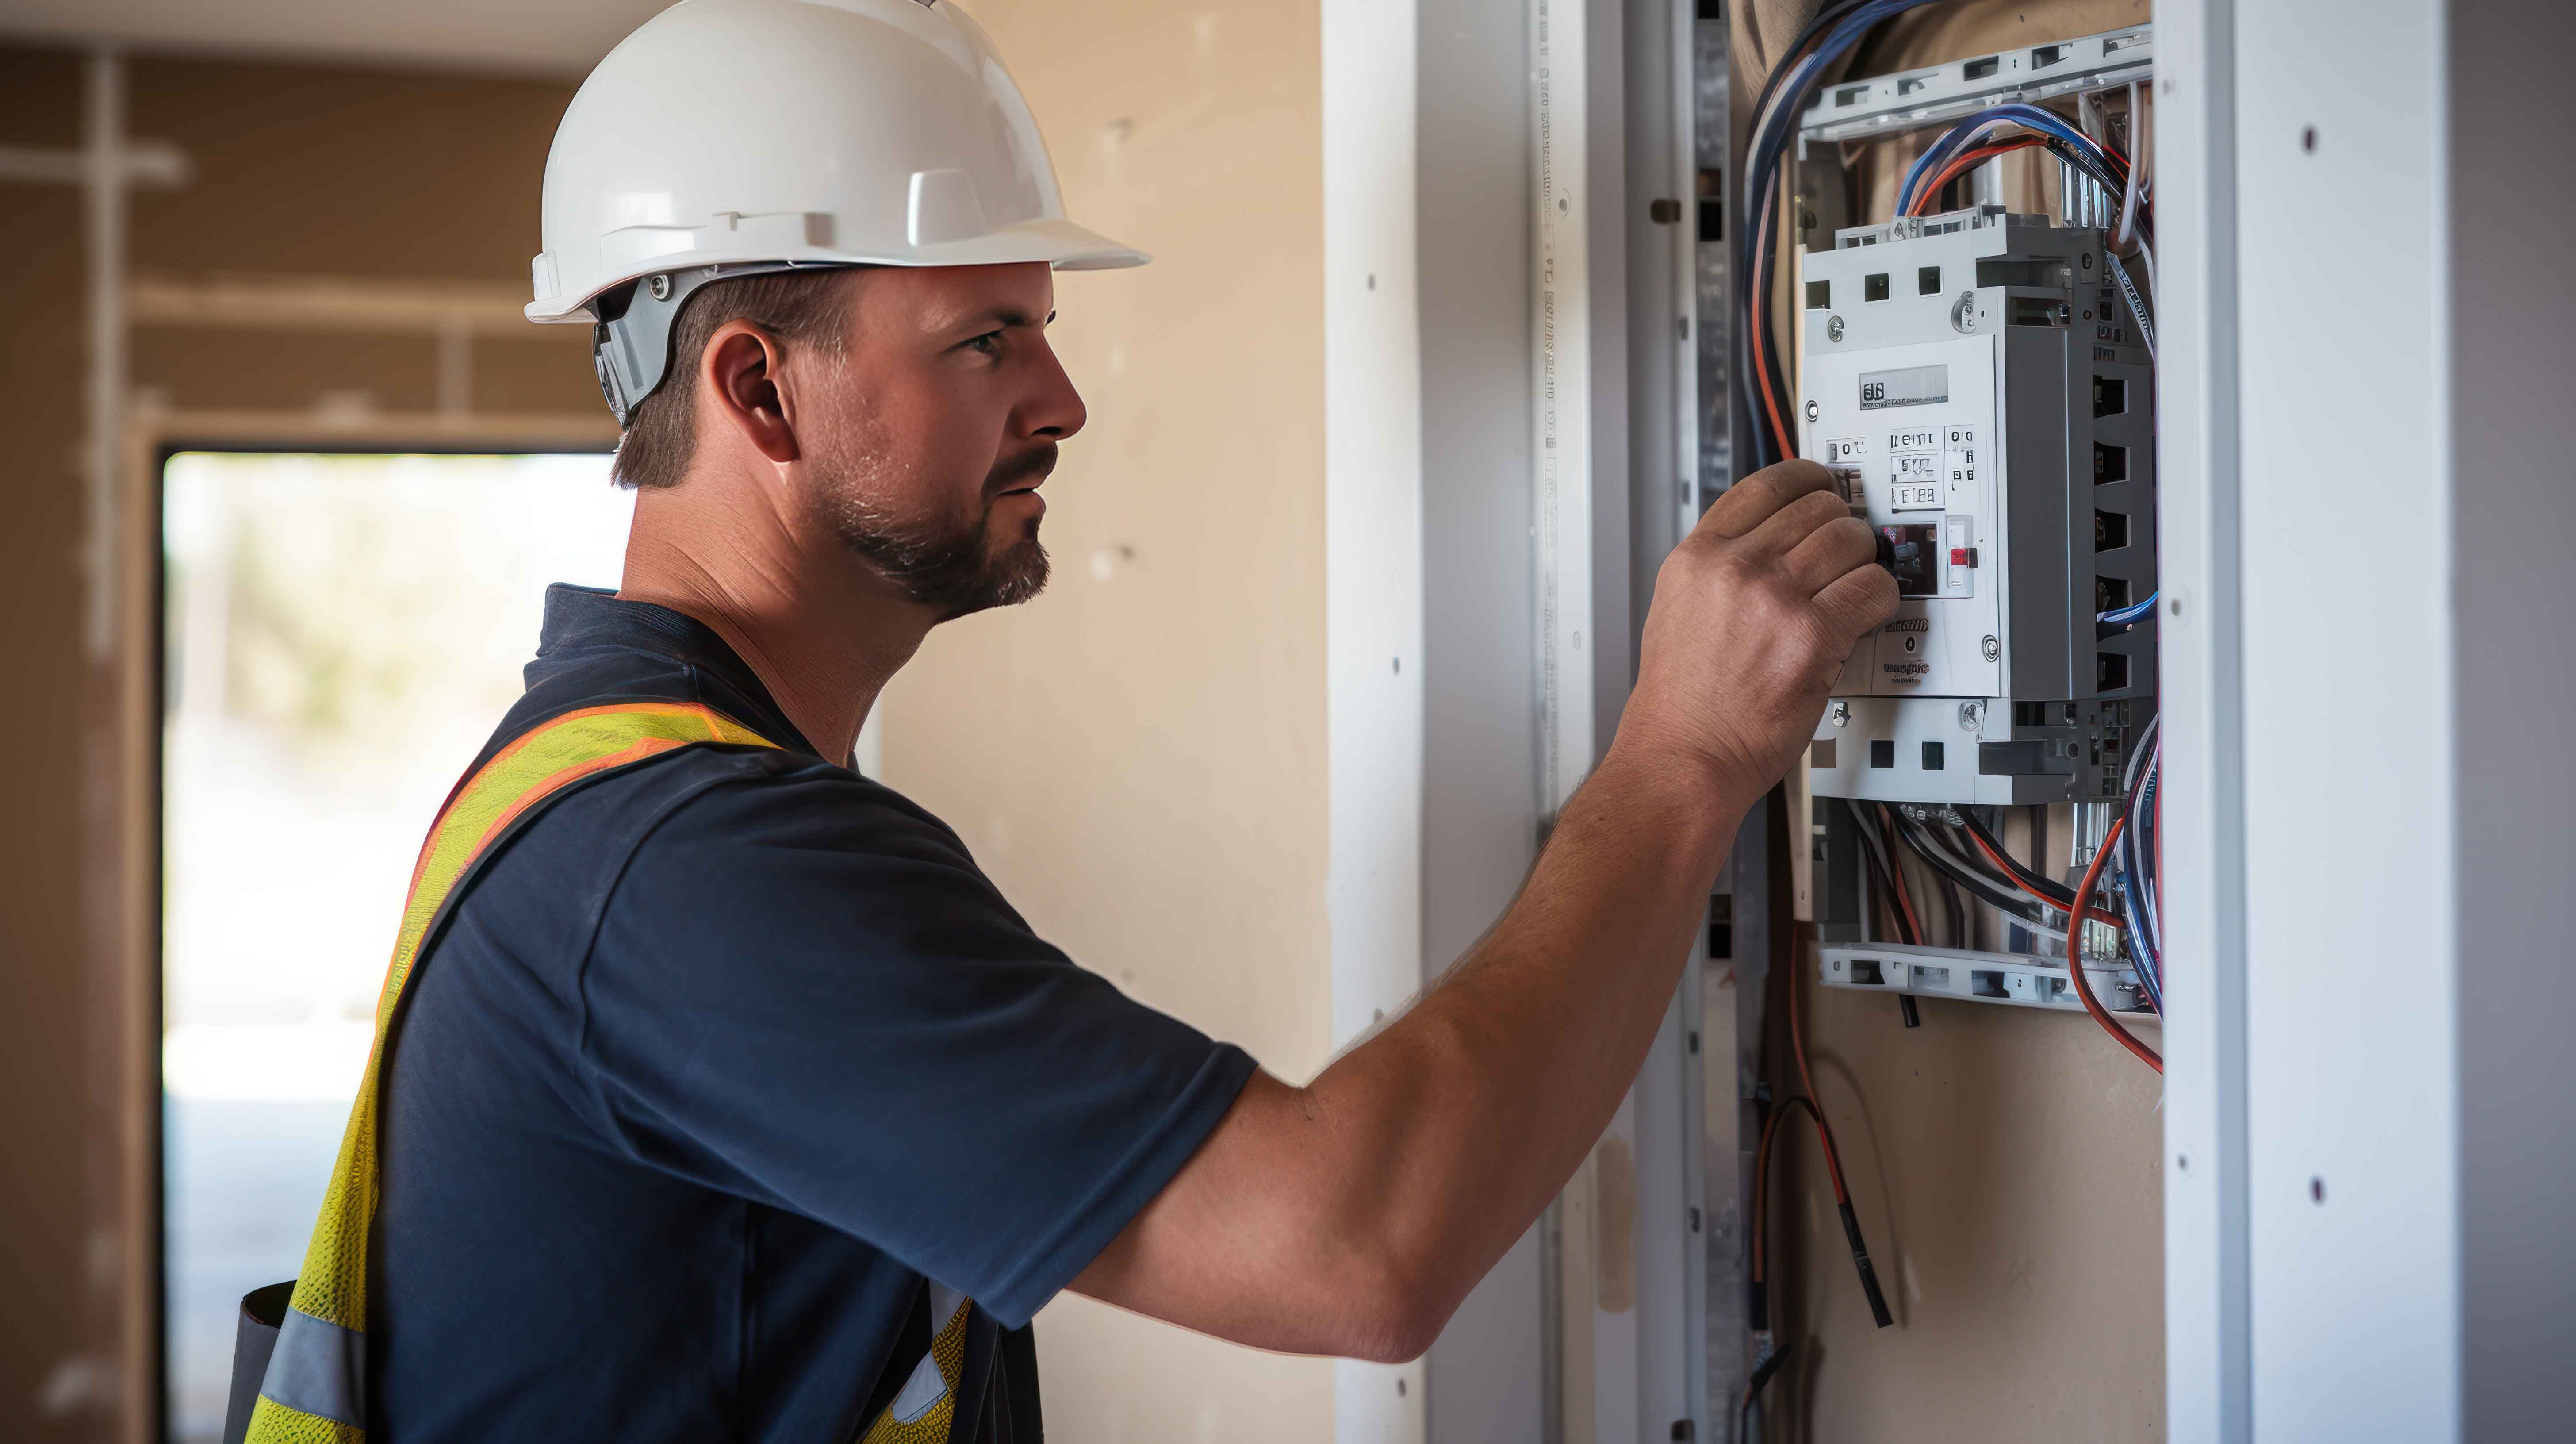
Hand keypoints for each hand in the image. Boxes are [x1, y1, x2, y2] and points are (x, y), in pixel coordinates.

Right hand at [1616, 459, 1899, 796]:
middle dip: (1840, 527)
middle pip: (1818, 507)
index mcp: (1698, 556)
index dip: (1809, 478)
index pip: (1767, 483)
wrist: (1683, 756)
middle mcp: (1735, 568)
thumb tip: (1776, 541)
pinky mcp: (1812, 636)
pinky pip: (1873, 589)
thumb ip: (1722, 567)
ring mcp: (1774, 599)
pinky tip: (1864, 615)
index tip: (1825, 486)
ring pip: (1851, 540)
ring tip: (1853, 586)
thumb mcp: (1679, 608)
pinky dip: (1879, 599)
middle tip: (1844, 553)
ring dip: (1864, 561)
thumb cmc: (1682, 700)